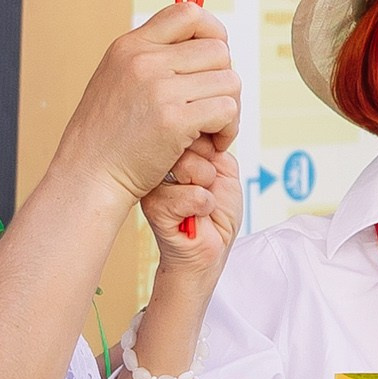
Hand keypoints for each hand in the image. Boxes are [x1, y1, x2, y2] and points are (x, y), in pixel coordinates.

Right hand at [71, 4, 239, 201]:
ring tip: (214, 130)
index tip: (213, 60)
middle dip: (225, 80)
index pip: (188, 12)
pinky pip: (227, 109)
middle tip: (215, 107)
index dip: (213, 31)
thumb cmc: (106, 137)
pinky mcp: (174, 120)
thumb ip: (149, 60)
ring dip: (231, 108)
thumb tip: (195, 44)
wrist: (87, 176)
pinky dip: (228, 129)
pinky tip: (213, 143)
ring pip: (229, 81)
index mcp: (130, 46)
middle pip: (218, 50)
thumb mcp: (117, 81)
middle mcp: (144, 60)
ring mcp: (159, 89)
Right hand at [139, 144, 239, 280]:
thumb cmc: (216, 214)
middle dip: (209, 170)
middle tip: (206, 189)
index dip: (211, 151)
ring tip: (200, 204)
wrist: (211, 250)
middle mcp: (158, 165)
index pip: (192, 128)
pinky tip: (197, 216)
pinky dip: (204, 207)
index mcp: (173, 154)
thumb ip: (214, 148)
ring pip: (188, 166)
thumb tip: (199, 132)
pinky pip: (191, 195)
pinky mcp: (154, 207)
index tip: (211, 174)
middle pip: (188, 143)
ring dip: (207, 188)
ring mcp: (152, 186)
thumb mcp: (224, 171)